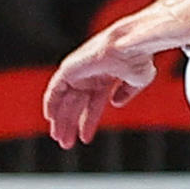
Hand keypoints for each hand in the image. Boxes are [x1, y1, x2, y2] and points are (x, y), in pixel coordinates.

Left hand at [43, 25, 161, 149]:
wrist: (131, 44)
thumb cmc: (139, 58)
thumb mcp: (138, 80)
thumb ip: (126, 92)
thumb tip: (115, 103)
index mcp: (106, 75)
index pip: (93, 103)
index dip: (88, 122)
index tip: (85, 139)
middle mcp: (90, 74)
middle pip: (76, 104)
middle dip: (71, 124)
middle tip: (66, 144)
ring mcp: (79, 71)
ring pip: (65, 101)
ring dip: (62, 120)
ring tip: (60, 139)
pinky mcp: (69, 69)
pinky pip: (55, 90)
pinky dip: (51, 103)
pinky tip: (50, 118)